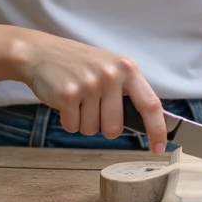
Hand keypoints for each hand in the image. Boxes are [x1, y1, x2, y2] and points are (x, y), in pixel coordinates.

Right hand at [16, 31, 167, 152]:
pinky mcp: (68, 94)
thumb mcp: (110, 68)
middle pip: (115, 128)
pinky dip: (67, 120)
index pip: (151, 104)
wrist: (41, 52)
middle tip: (92, 106)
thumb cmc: (79, 64)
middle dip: (102, 126)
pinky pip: (72, 126)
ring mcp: (90, 84)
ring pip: (92, 130)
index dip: (157, 130)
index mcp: (127, 68)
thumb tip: (148, 125)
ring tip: (77, 98)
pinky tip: (64, 99)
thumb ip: (128, 92)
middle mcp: (111, 75)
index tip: (160, 148)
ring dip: (82, 121)